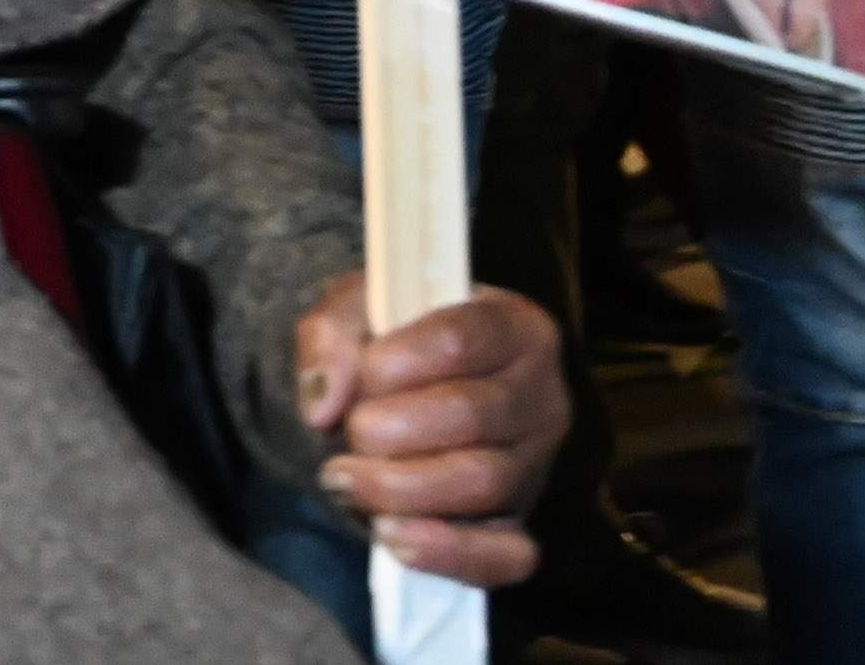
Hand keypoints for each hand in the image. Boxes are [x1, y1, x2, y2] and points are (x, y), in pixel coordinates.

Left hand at [291, 277, 568, 582]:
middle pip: (472, 415)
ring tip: (346, 480)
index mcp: (514, 326)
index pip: (459, 340)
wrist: (410, 393)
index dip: (396, 362)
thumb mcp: (357, 311)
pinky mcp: (519, 522)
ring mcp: (535, 464)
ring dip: (400, 488)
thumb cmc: (394, 342)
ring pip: (482, 481)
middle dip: (390, 430)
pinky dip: (447, 553)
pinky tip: (390, 537)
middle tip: (349, 433)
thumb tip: (324, 405)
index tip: (361, 374)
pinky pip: (505, 554)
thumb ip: (330, 337)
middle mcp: (541, 395)